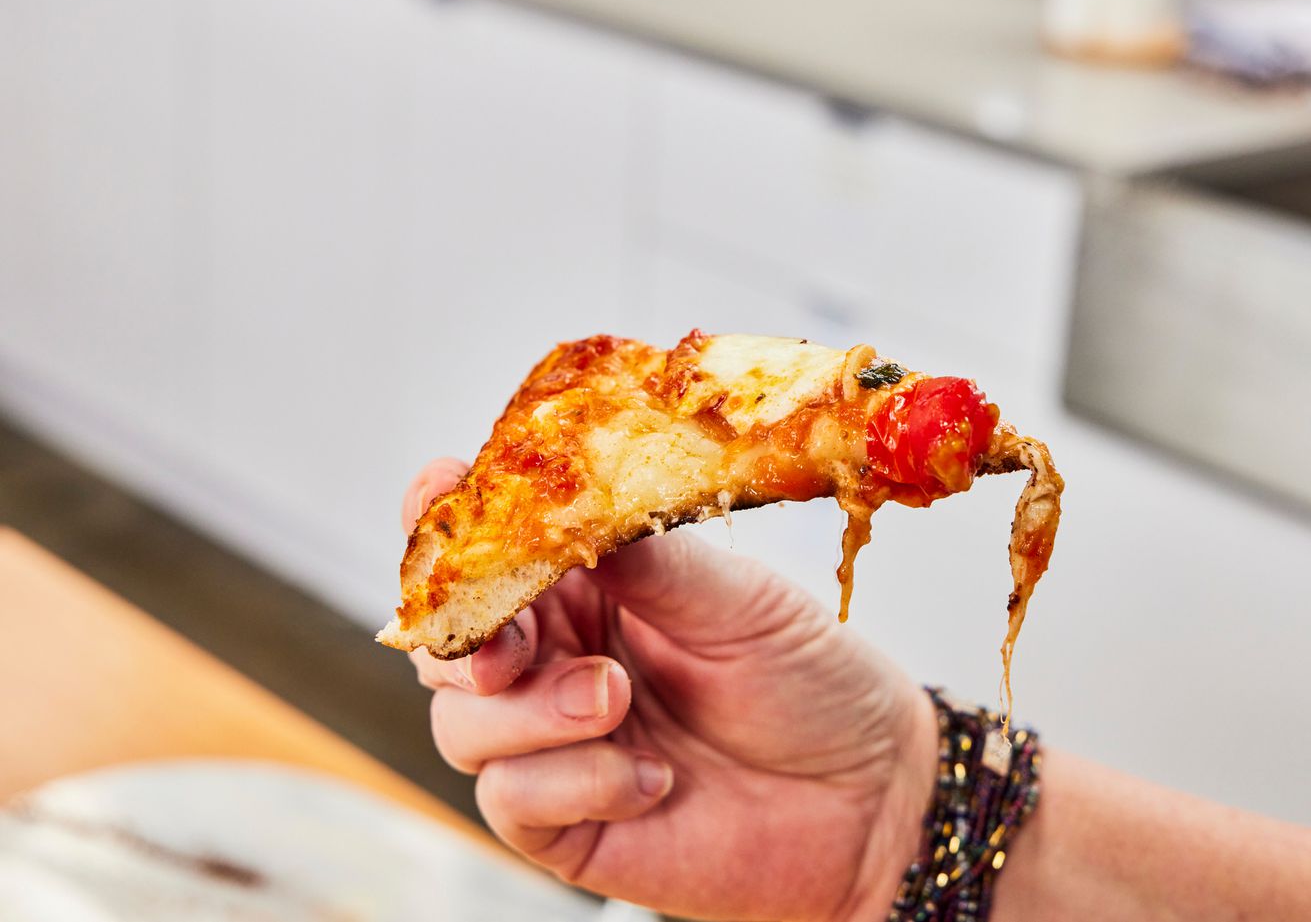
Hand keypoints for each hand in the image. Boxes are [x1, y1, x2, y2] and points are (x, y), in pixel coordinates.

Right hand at [404, 459, 935, 921]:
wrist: (868, 796)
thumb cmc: (810, 682)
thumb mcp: (736, 600)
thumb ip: (648, 558)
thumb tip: (568, 503)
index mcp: (591, 586)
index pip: (489, 548)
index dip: (445, 520)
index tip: (439, 490)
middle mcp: (558, 658)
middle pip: (446, 640)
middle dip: (467, 635)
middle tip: (514, 646)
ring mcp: (554, 744)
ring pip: (460, 721)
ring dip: (529, 712)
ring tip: (617, 702)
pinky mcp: (565, 821)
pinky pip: (510, 799)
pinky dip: (572, 782)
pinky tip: (652, 781)